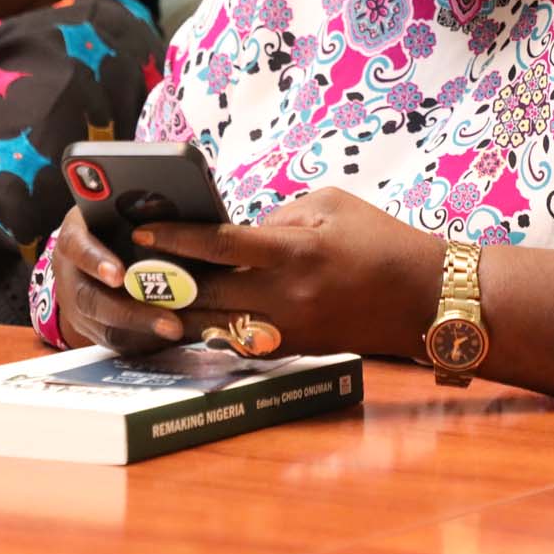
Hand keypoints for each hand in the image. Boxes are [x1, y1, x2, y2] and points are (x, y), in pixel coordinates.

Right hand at [49, 206, 185, 355]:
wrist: (93, 247)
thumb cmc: (114, 219)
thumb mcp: (120, 206)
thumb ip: (141, 207)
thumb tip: (171, 202)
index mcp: (73, 236)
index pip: (76, 247)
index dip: (95, 261)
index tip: (118, 275)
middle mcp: (69, 276)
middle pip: (91, 299)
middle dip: (130, 312)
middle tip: (170, 320)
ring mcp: (78, 307)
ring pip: (105, 328)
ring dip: (143, 332)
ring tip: (177, 331)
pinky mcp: (93, 328)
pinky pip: (117, 341)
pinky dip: (145, 342)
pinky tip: (174, 338)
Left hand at [135, 188, 445, 359]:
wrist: (425, 298)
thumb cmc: (380, 240)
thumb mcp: (331, 205)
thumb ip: (279, 216)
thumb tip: (237, 230)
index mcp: (295, 251)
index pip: (220, 244)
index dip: (176, 237)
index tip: (140, 231)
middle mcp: (286, 295)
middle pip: (205, 292)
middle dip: (163, 280)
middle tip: (128, 266)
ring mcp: (289, 327)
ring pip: (214, 324)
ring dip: (179, 311)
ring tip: (145, 295)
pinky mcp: (295, 347)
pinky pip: (239, 340)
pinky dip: (211, 328)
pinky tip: (187, 318)